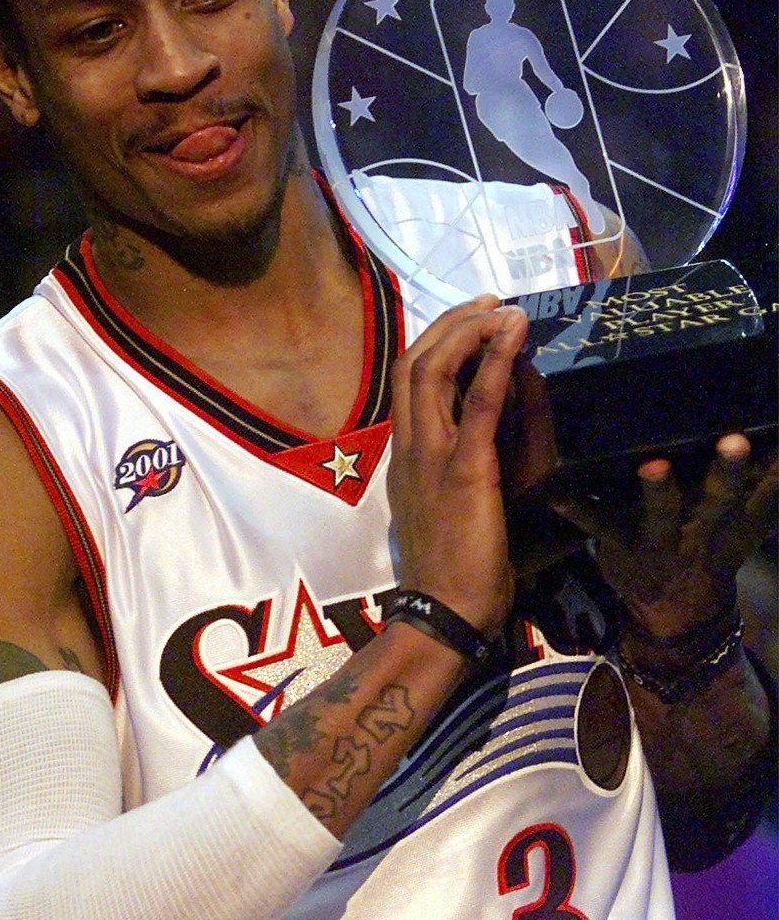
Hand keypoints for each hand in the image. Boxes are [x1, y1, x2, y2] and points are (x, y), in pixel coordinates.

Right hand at [387, 298, 528, 638]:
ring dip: (466, 331)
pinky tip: (512, 333)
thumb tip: (488, 435)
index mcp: (406, 458)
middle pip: (411, 365)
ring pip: (431, 372)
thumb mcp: (452, 509)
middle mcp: (409, 448)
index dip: (434, 345)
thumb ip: (464, 467)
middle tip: (485, 303)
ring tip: (499, 309)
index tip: (467, 324)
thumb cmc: (455, 575)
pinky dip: (494, 361)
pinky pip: (476, 405)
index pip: (407, 385)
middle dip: (448, 325)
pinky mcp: (465, 471)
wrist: (445, 615)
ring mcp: (430, 457)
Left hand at [549, 435, 777, 635]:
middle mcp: (702, 526)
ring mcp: (660, 538)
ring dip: (658, 491)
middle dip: (728, 471)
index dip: (773, 466)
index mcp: (735, 516)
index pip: (762, 488)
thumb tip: (776, 432)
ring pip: (662, 515)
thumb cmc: (714, 543)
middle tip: (736, 440)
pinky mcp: (620, 543)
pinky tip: (555, 492)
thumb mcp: (750, 520)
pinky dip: (576, 509)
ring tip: (655, 465)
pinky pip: (597, 525)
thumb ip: (766, 483)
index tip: (774, 436)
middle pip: (720, 497)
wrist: (678, 605)